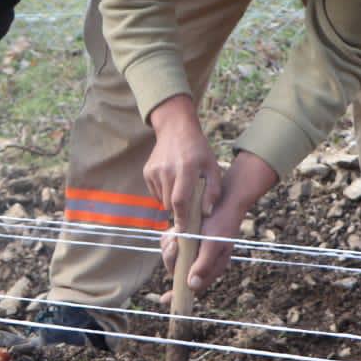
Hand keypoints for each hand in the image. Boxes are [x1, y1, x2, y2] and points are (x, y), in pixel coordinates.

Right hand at [144, 94, 220, 229]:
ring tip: (181, 187)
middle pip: (170, 204)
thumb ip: (212, 190)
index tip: (183, 231)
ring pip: (162, 200)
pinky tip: (171, 181)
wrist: (176, 130)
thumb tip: (206, 213)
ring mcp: (154, 171)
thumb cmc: (198, 150)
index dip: (182, 218)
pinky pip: (156, 192)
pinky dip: (164, 192)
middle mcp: (167, 170)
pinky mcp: (147, 172)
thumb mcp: (212, 167)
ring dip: (171, 200)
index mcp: (186, 168)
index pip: (180, 200)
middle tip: (189, 206)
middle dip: (179, 210)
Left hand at [159, 151, 276, 301]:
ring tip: (176, 234)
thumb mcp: (213, 244)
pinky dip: (169, 238)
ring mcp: (192, 250)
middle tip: (175, 243)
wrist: (224, 199)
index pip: (193, 287)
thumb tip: (191, 286)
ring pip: (172, 257)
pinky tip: (175, 230)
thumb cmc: (222, 222)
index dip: (178, 295)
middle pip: (177, 270)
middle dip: (172, 259)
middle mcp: (200, 261)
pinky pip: (170, 244)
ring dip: (170, 247)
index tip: (165, 300)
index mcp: (211, 267)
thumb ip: (203, 265)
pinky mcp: (186, 239)